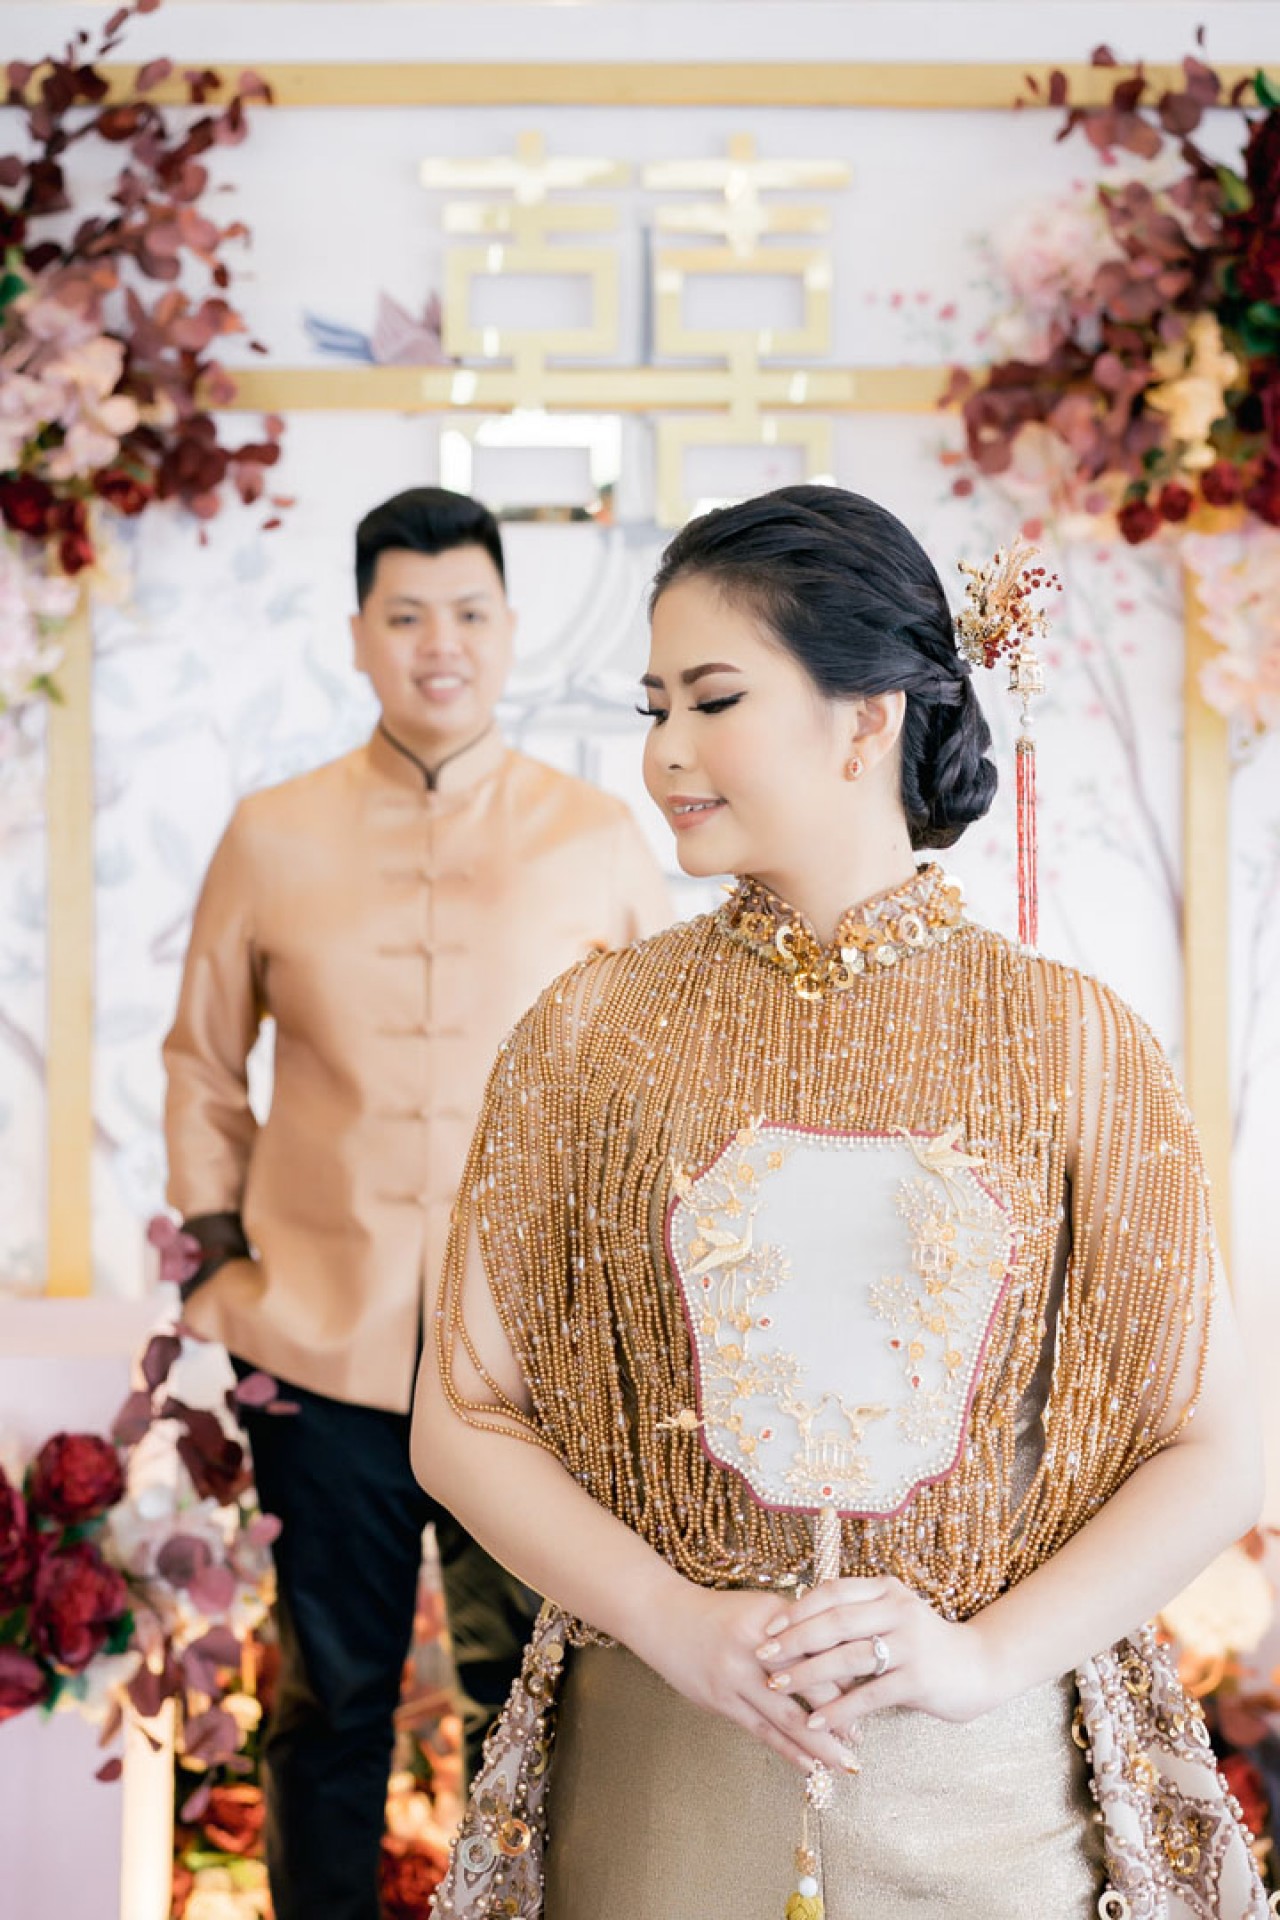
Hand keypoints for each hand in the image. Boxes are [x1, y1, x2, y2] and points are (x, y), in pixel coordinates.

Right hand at [627, 1580, 864, 1774]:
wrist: (664, 1616)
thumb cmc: (718, 1614)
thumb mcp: (759, 1609)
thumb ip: (796, 1630)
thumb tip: (839, 1657)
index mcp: (774, 1618)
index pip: (822, 1648)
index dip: (849, 1672)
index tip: (871, 1691)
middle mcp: (758, 1647)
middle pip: (811, 1685)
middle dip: (841, 1714)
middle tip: (862, 1736)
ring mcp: (737, 1676)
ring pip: (788, 1717)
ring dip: (820, 1744)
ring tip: (846, 1763)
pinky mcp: (721, 1700)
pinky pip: (762, 1731)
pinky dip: (789, 1752)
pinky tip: (810, 1768)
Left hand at [754, 1576, 1002, 1737]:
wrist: (980, 1667)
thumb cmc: (926, 1644)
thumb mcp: (894, 1616)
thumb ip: (858, 1614)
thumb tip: (801, 1620)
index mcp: (886, 1590)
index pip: (832, 1592)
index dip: (797, 1609)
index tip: (767, 1626)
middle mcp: (897, 1610)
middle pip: (834, 1622)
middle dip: (793, 1641)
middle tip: (762, 1657)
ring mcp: (909, 1644)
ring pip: (846, 1657)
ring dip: (807, 1674)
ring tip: (778, 1687)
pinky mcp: (917, 1679)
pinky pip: (868, 1695)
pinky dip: (837, 1708)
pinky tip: (815, 1721)